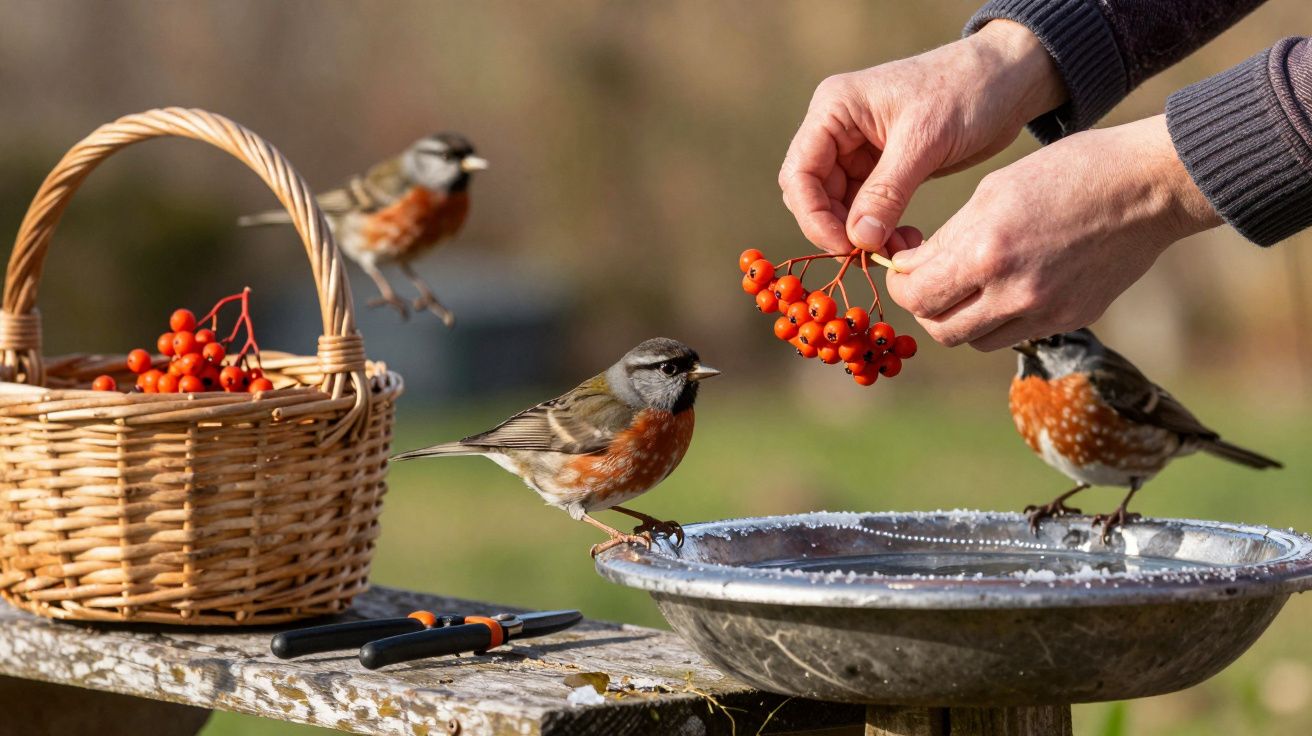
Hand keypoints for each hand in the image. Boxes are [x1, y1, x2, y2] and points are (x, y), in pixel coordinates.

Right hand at [779, 20, 1063, 255]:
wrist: (1008, 78)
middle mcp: (836, 129)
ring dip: (862, 236)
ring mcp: (857, 150)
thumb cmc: (965, 91)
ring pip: (840, 208)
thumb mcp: (924, 141)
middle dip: (839, 230)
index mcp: (834, 110)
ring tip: (900, 251)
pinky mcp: (881, 168)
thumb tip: (858, 240)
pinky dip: (881, 230)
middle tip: (873, 257)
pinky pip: (866, 210)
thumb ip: (886, 191)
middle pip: (813, 195)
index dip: (814, 217)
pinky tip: (907, 241)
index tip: (846, 247)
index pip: (800, 174)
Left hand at [885, 115, 1223, 350]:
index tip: (905, 264)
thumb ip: (951, 237)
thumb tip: (914, 268)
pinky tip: (1007, 287)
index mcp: (986, 250)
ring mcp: (1043, 312)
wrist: (1150, 186)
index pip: (915, 293)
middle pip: (939, 328)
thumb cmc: (1069, 172)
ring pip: (973, 341)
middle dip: (925, 305)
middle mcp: (1012, 291)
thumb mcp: (994, 190)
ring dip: (959, 318)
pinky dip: (997, 320)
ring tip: (968, 285)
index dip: (899, 281)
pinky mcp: (1069, 320)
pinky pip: (1013, 335)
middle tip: (930, 279)